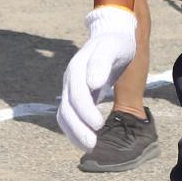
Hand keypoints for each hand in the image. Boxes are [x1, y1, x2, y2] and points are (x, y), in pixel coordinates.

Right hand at [56, 6, 139, 150]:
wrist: (112, 34)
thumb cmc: (117, 42)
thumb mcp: (113, 48)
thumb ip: (102, 63)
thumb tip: (92, 84)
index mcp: (78, 68)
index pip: (77, 95)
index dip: (85, 112)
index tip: (98, 126)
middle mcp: (71, 78)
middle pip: (67, 108)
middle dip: (77, 128)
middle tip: (92, 145)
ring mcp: (70, 86)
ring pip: (64, 114)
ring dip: (74, 132)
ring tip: (89, 146)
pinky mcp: (74, 93)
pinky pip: (68, 114)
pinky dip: (74, 128)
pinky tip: (85, 138)